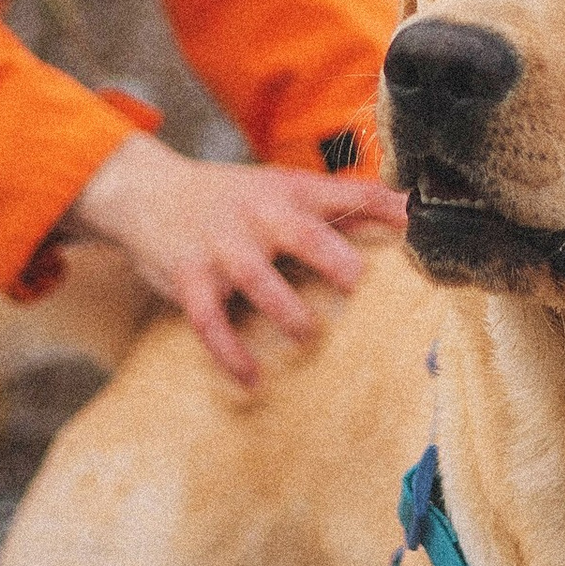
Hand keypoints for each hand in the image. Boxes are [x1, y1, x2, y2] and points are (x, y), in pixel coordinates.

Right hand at [66, 133, 405, 385]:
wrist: (147, 192)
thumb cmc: (231, 197)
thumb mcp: (280, 186)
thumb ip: (338, 202)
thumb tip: (408, 211)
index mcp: (289, 191)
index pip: (345, 193)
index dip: (384, 207)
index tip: (417, 225)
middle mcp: (258, 215)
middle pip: (300, 233)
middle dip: (331, 257)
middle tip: (357, 284)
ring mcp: (222, 247)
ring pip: (256, 278)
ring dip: (286, 310)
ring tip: (308, 336)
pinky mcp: (189, 278)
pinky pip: (209, 321)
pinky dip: (230, 353)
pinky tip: (252, 379)